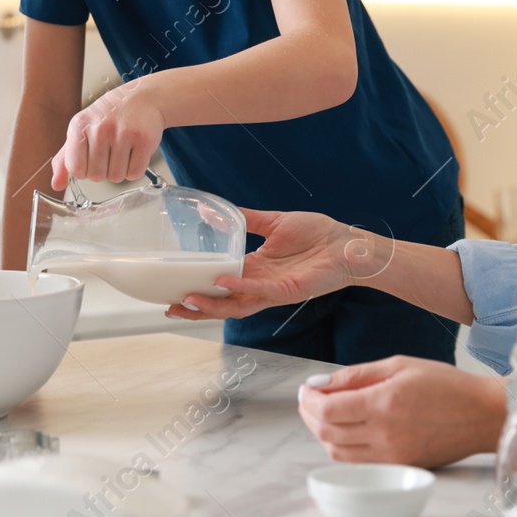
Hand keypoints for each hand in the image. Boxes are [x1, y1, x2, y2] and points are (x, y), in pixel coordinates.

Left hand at [51, 81, 163, 186]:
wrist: (141, 98)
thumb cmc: (108, 117)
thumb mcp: (81, 130)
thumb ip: (65, 159)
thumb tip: (56, 185)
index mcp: (80, 126)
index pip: (76, 169)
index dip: (84, 170)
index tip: (90, 158)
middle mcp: (100, 128)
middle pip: (97, 176)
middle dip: (104, 170)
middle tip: (110, 151)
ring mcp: (123, 133)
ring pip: (116, 177)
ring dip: (120, 170)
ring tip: (123, 149)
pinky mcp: (144, 139)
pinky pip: (134, 173)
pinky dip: (135, 168)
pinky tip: (134, 151)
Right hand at [165, 208, 395, 320]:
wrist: (346, 242)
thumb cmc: (317, 234)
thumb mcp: (273, 222)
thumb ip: (245, 218)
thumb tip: (214, 207)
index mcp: (254, 269)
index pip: (219, 285)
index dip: (197, 290)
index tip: (172, 291)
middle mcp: (259, 284)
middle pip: (222, 304)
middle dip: (196, 309)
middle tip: (170, 307)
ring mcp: (273, 290)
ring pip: (236, 305)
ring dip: (211, 305)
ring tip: (187, 300)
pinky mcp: (288, 290)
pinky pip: (259, 291)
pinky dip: (240, 287)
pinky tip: (223, 281)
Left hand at [298, 357, 506, 467]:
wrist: (483, 415)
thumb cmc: (446, 385)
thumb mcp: (399, 365)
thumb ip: (356, 375)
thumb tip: (321, 383)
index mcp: (384, 404)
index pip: (328, 409)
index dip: (309, 399)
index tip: (306, 389)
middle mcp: (385, 435)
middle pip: (327, 432)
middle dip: (310, 414)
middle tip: (310, 398)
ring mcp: (393, 456)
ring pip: (337, 452)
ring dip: (323, 432)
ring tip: (326, 412)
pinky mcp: (399, 467)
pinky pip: (358, 462)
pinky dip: (343, 446)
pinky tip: (347, 428)